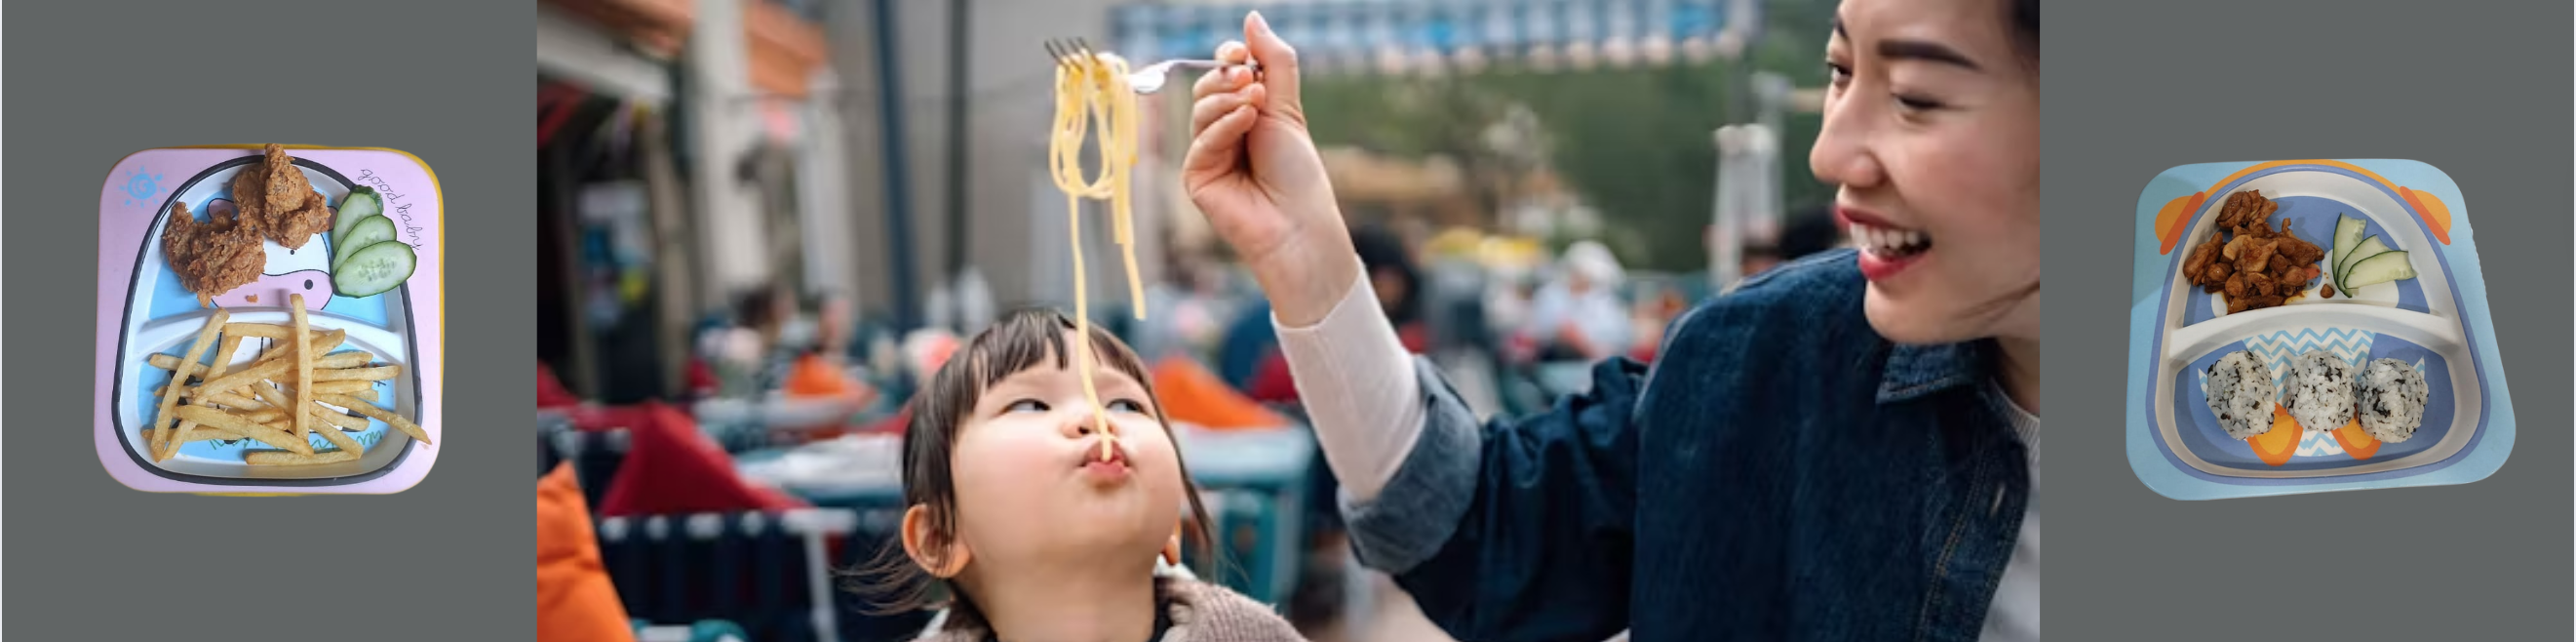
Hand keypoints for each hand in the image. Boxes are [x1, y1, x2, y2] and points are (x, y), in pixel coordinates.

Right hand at [1182, 11, 1355, 326]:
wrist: (1298, 223)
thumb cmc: (1298, 172)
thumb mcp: (1287, 108)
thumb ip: (1272, 61)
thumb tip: (1252, 17)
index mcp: (1246, 112)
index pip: (1223, 73)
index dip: (1228, 58)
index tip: (1243, 55)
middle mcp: (1224, 131)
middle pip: (1207, 87)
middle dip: (1227, 78)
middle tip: (1252, 80)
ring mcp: (1208, 154)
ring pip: (1200, 109)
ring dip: (1228, 101)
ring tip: (1256, 105)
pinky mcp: (1197, 177)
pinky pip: (1201, 140)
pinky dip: (1224, 126)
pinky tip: (1246, 123)